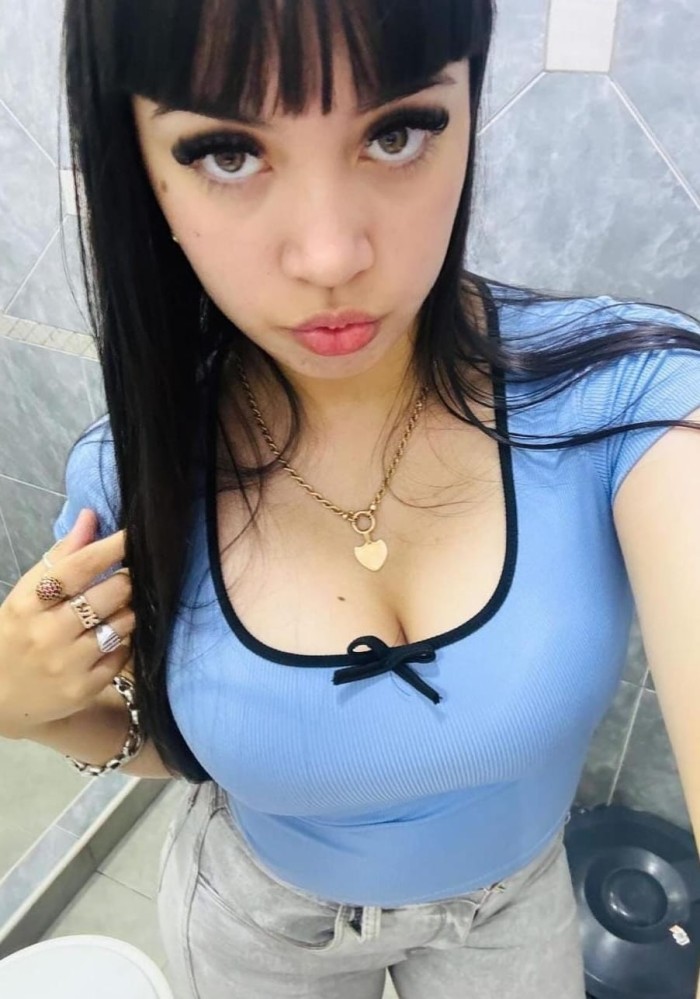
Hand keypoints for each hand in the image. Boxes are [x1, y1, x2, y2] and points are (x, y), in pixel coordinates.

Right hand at [0, 509, 134, 738]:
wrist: (1, 698)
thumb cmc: (18, 634)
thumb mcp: (27, 595)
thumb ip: (61, 556)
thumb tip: (91, 516)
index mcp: (28, 603)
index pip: (77, 568)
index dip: (110, 548)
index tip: (133, 535)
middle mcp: (47, 633)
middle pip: (109, 593)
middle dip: (126, 580)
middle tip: (128, 577)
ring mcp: (68, 664)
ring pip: (123, 623)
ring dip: (129, 611)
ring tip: (117, 609)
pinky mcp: (86, 688)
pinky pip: (124, 653)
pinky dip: (124, 642)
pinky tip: (112, 638)